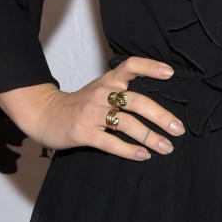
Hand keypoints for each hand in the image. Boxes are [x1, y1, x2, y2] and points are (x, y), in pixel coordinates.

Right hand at [0, 56, 182, 161]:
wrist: (44, 115)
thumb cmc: (79, 105)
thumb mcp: (99, 90)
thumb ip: (122, 92)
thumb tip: (157, 107)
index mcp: (107, 81)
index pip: (130, 66)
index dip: (150, 67)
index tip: (170, 73)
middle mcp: (100, 94)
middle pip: (136, 102)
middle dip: (161, 116)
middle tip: (178, 129)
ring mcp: (90, 113)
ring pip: (127, 124)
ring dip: (150, 137)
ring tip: (166, 147)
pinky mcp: (82, 133)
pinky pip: (110, 142)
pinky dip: (129, 150)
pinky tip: (143, 155)